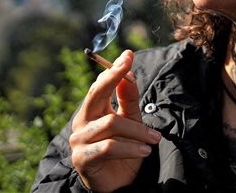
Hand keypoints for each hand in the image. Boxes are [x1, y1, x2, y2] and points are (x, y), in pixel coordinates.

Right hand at [69, 50, 160, 191]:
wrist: (119, 183)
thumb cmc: (124, 149)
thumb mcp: (131, 121)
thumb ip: (129, 99)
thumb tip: (128, 73)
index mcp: (92, 110)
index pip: (100, 84)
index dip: (113, 69)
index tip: (128, 55)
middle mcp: (82, 122)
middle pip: (96, 94)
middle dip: (113, 78)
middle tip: (128, 67)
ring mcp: (79, 140)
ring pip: (111, 124)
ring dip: (138, 131)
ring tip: (155, 139)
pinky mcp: (83, 159)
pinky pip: (109, 147)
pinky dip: (130, 147)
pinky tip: (144, 151)